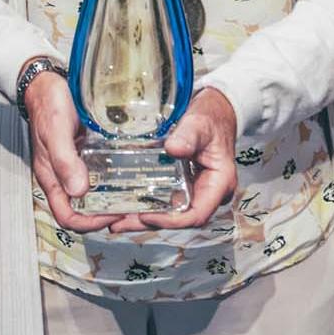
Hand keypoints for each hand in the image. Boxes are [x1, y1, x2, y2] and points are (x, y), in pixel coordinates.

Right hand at [24, 69, 122, 233]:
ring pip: (97, 191)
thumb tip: (79, 190)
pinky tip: (132, 169)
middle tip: (133, 207)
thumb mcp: (55, 132)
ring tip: (138, 192)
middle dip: (108, 214)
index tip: (112, 216)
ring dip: (115, 196)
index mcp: (53, 178)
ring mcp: (78, 163)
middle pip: (86, 208)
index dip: (89, 223)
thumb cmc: (47, 105)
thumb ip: (64, 161)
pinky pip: (103, 170)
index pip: (68, 216)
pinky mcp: (88, 151)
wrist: (47, 82)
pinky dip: (117, 175)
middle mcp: (65, 175)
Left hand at [110, 88, 238, 233]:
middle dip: (148, 222)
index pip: (196, 214)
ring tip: (114, 220)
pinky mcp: (182, 185)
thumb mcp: (201, 123)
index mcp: (218, 184)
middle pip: (178, 219)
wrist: (214, 110)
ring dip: (142, 218)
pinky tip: (123, 205)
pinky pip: (165, 200)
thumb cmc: (211, 118)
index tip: (146, 214)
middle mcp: (207, 193)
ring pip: (169, 213)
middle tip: (118, 224)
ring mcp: (194, 191)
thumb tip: (173, 149)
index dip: (170, 221)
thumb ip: (189, 135)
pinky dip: (145, 203)